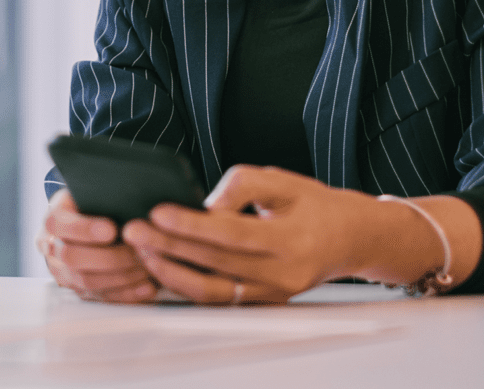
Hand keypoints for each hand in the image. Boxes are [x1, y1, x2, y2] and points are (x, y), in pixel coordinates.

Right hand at [38, 188, 157, 302]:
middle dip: (108, 257)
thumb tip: (133, 187)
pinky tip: (146, 288)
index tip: (111, 229)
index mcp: (54, 219)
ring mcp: (62, 272)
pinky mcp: (78, 289)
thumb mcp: (95, 189)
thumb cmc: (97, 200)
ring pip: (86, 282)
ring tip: (146, 268)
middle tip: (136, 251)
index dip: (85, 229)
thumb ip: (105, 192)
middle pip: (72, 258)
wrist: (88, 218)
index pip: (60, 225)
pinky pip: (100, 297)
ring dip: (120, 278)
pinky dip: (125, 294)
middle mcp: (52, 247)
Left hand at [121, 165, 390, 304]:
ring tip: (143, 251)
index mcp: (292, 238)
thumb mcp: (284, 180)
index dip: (192, 224)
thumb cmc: (315, 204)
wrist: (349, 238)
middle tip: (134, 230)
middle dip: (169, 246)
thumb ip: (243, 183)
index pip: (232, 233)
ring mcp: (273, 294)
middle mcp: (283, 273)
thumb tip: (204, 203)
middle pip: (215, 263)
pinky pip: (219, 300)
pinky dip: (188, 286)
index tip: (159, 211)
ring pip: (212, 291)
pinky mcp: (263, 303)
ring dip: (171, 272)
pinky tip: (166, 269)